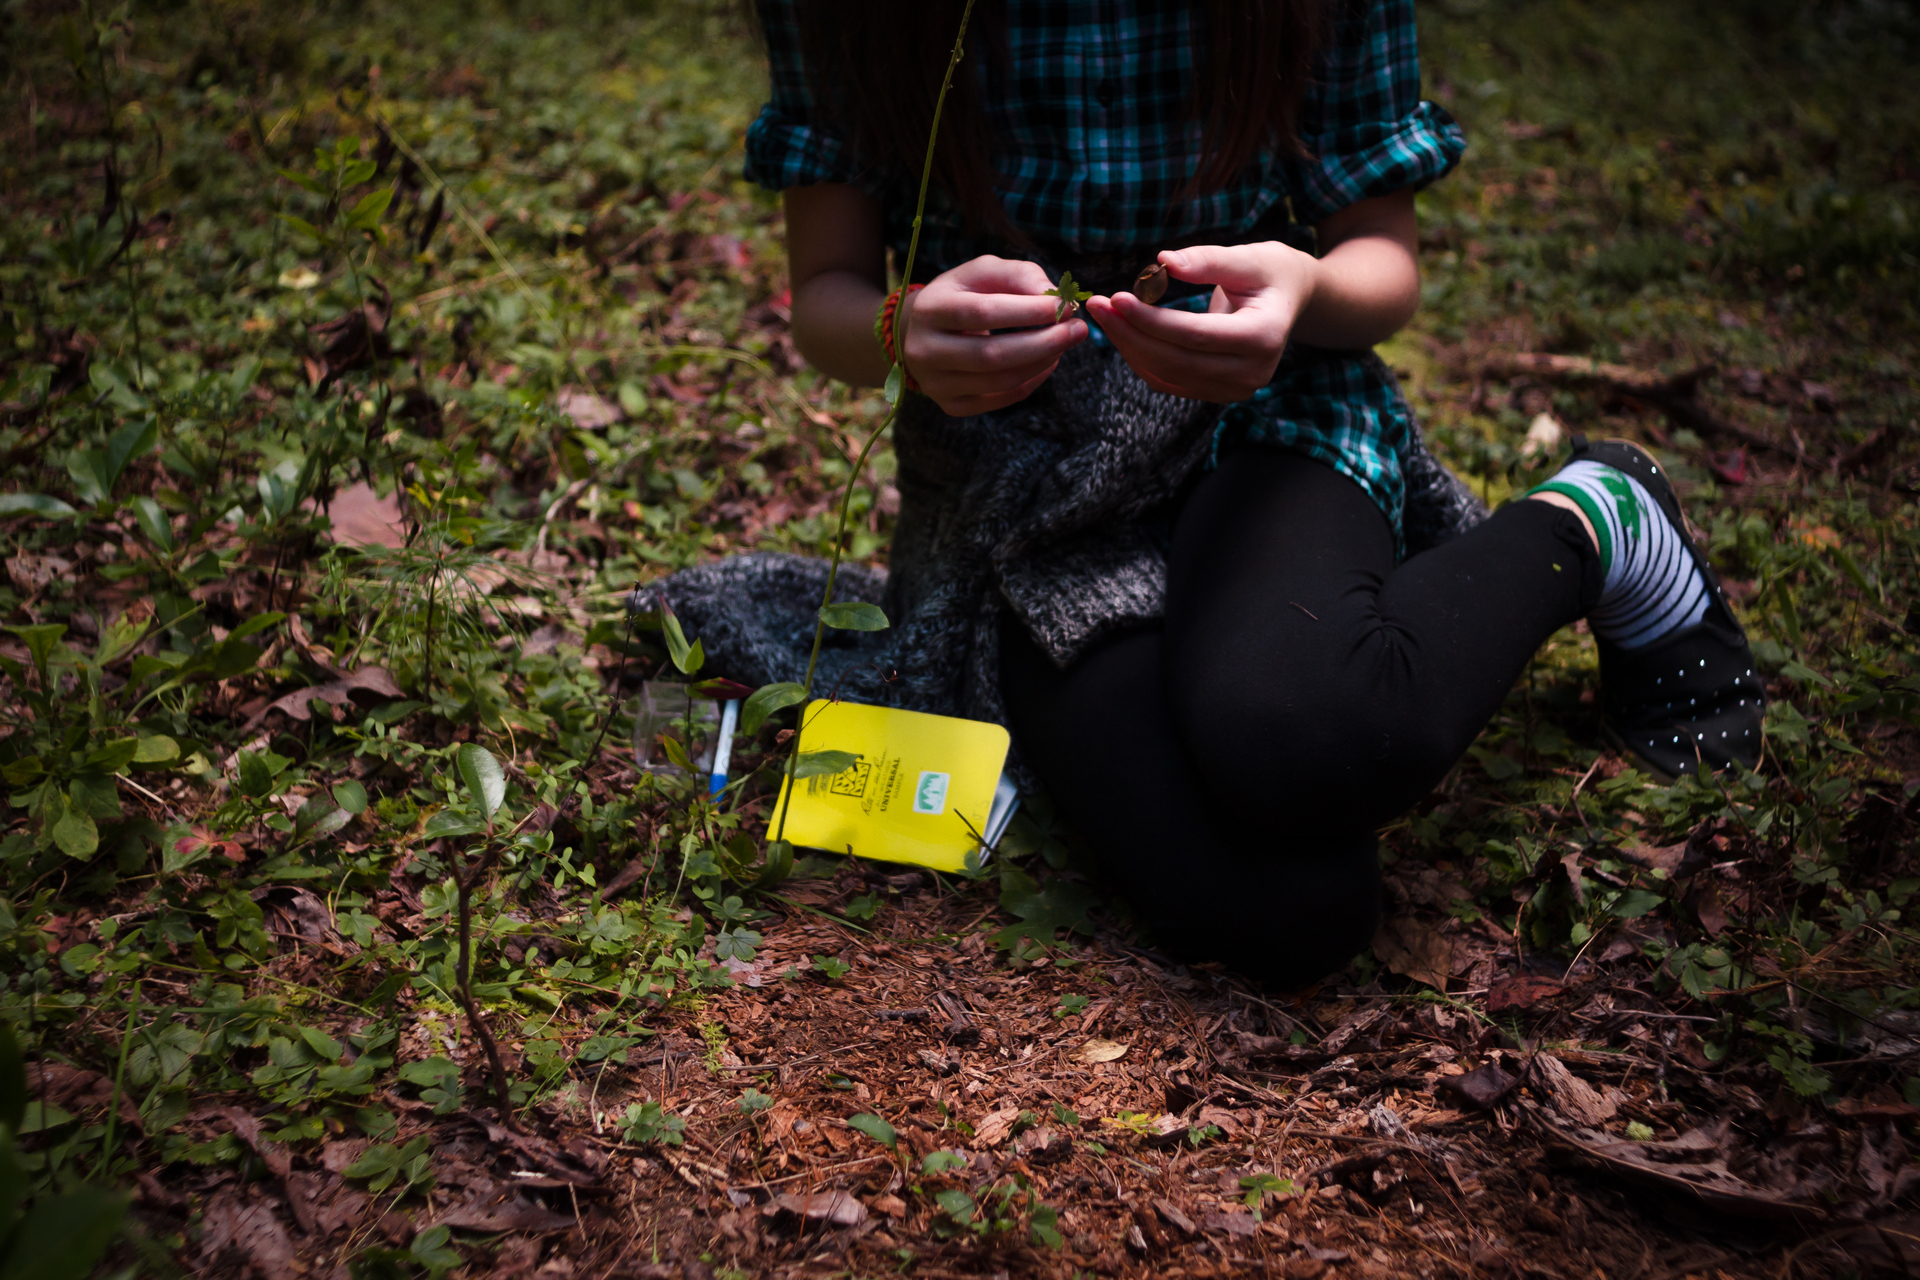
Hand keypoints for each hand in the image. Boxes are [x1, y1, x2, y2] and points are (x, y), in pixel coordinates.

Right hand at [900, 256, 1087, 415]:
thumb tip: (1057, 299)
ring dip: (1042, 362)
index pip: (983, 313)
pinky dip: (1032, 381)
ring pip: (1000, 381)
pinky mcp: (951, 405)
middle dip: (1044, 342)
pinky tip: (1048, 361)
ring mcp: (936, 384)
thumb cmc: (963, 294)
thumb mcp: (984, 272)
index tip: (1065, 307)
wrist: (922, 331)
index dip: (1028, 312)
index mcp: (930, 309)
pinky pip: (1002, 398)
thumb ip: (1020, 276)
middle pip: (992, 354)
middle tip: (1079, 330)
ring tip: (1066, 342)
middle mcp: (924, 350)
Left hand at [1083, 242, 1320, 401]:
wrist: (1290, 300)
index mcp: (1263, 337)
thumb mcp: (1247, 257)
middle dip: (1130, 334)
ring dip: (1129, 347)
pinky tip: (1124, 332)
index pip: (1194, 334)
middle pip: (1176, 360)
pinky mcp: (1218, 393)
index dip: (1150, 320)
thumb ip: (1207, 260)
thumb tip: (1162, 261)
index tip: (1115, 298)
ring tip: (1104, 315)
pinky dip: (1141, 358)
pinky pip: (1169, 381)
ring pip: (1167, 375)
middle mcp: (1252, 372)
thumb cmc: (1269, 272)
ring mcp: (1235, 389)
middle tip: (1097, 305)